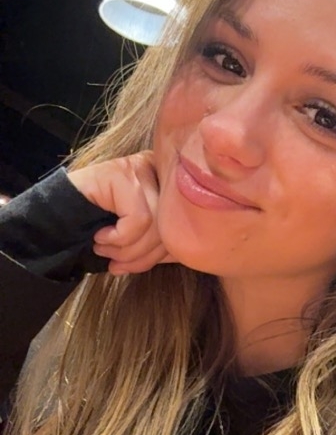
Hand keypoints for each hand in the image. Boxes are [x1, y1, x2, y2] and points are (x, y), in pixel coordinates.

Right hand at [67, 151, 173, 274]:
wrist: (54, 218)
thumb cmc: (98, 228)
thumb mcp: (138, 237)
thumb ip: (160, 243)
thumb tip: (181, 255)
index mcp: (167, 183)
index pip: (181, 225)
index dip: (159, 255)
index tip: (133, 267)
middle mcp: (157, 169)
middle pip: (169, 226)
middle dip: (142, 256)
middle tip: (117, 264)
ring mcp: (139, 167)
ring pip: (154, 224)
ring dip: (126, 249)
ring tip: (105, 250)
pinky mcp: (121, 174)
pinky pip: (138, 219)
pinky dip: (118, 238)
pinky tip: (100, 237)